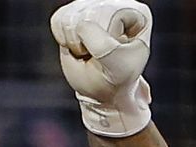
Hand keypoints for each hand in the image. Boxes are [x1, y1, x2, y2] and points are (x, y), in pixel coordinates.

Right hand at [50, 0, 152, 136]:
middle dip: (88, 42)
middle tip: (99, 57)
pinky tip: (78, 46)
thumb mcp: (117, 67)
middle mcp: (116, 3)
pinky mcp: (73, 12)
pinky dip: (63, 38)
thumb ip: (102, 45)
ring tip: (89, 51)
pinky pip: (58, 19)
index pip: (110, 13)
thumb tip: (79, 26)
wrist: (101, 89)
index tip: (115, 55)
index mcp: (137, 14)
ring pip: (71, 16)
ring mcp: (93, 5)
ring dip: (75, 42)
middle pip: (89, 12)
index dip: (106, 38)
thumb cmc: (116, 79)